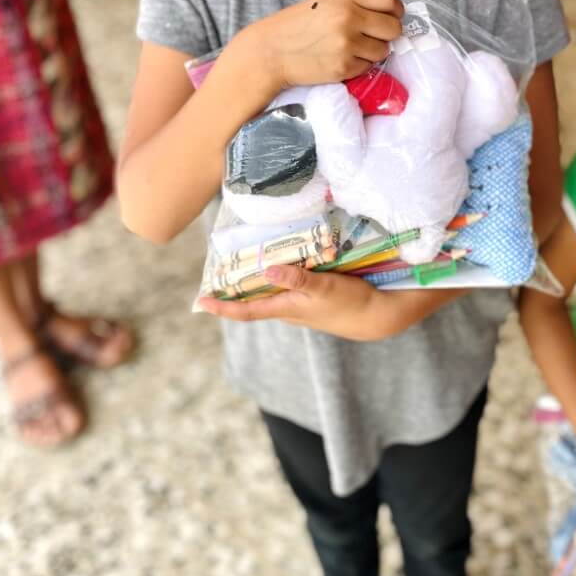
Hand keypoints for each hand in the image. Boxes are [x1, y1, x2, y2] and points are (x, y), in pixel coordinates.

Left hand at [199, 263, 404, 339]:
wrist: (376, 315)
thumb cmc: (349, 303)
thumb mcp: (324, 287)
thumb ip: (296, 278)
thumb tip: (266, 269)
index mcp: (286, 308)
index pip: (245, 311)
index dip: (221, 307)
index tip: (199, 301)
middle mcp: (288, 308)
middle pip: (252, 300)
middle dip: (232, 288)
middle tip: (215, 271)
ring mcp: (300, 304)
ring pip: (269, 292)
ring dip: (253, 280)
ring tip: (238, 261)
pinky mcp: (312, 297)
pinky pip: (285, 286)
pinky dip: (274, 275)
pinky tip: (277, 260)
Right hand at [252, 0, 403, 90]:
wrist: (270, 52)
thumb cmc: (297, 25)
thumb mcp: (325, 1)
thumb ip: (355, 3)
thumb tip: (389, 13)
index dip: (396, 11)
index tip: (391, 17)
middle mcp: (348, 17)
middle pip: (393, 27)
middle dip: (388, 35)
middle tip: (373, 37)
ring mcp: (347, 43)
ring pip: (384, 50)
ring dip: (373, 52)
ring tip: (352, 49)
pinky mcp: (344, 66)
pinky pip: (368, 67)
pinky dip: (359, 66)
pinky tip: (341, 60)